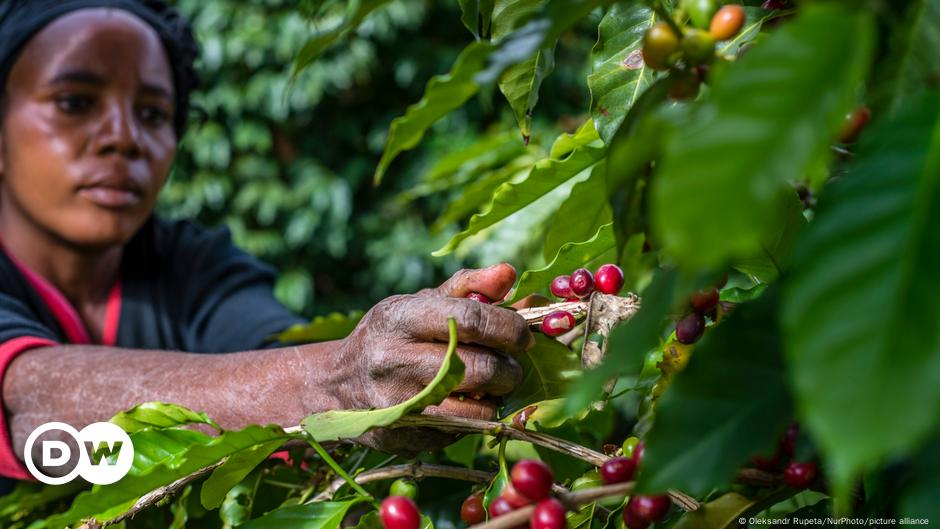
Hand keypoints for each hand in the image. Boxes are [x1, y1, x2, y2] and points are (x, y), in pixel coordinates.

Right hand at [333, 263, 531, 454]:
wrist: (338, 385)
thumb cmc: (391, 336)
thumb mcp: (419, 303)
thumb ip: (468, 287)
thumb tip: (509, 274)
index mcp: (400, 319)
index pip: (470, 321)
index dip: (508, 329)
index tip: (523, 336)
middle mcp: (394, 361)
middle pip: (479, 369)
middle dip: (509, 370)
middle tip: (510, 366)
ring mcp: (397, 404)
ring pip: (476, 409)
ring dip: (495, 398)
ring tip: (489, 385)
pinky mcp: (404, 437)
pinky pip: (460, 433)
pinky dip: (473, 419)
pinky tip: (463, 404)